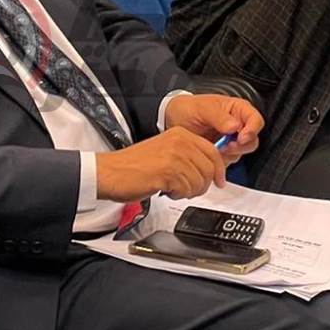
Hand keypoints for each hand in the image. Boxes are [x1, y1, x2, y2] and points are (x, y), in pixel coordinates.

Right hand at [95, 130, 226, 202]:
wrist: (110, 172)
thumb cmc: (133, 166)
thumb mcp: (165, 152)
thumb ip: (187, 156)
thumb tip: (209, 171)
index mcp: (180, 134)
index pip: (212, 152)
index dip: (219, 170)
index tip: (219, 181)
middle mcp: (180, 141)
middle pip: (209, 169)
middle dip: (202, 185)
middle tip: (187, 189)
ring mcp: (175, 156)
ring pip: (200, 181)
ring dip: (188, 191)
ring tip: (172, 188)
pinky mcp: (169, 171)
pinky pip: (187, 190)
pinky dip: (178, 195)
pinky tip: (165, 189)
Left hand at [163, 93, 264, 165]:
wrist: (173, 120)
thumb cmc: (188, 108)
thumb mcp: (202, 108)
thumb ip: (219, 116)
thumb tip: (234, 126)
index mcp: (237, 110)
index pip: (256, 120)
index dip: (252, 130)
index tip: (240, 137)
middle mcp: (237, 125)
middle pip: (252, 139)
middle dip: (241, 145)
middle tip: (226, 146)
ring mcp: (231, 140)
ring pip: (242, 152)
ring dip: (230, 153)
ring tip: (214, 148)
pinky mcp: (223, 152)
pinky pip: (229, 160)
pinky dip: (222, 160)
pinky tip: (211, 153)